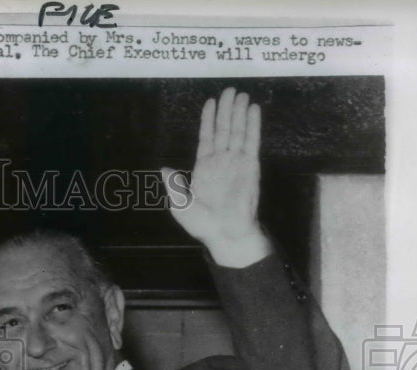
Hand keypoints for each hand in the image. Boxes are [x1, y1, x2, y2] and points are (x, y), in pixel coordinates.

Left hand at [161, 87, 270, 267]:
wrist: (225, 233)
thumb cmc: (203, 224)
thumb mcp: (180, 205)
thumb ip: (173, 186)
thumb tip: (163, 169)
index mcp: (204, 168)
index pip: (207, 138)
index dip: (208, 120)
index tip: (210, 102)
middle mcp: (221, 161)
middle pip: (224, 129)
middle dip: (226, 109)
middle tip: (229, 89)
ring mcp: (237, 162)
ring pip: (238, 131)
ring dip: (239, 112)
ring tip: (241, 93)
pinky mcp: (250, 165)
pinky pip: (251, 141)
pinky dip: (253, 124)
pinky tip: (253, 109)